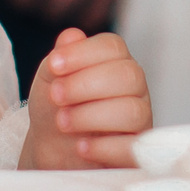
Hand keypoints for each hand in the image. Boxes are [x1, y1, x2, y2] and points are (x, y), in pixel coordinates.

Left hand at [19, 27, 149, 168]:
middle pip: (128, 75)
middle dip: (85, 84)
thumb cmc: (57, 110)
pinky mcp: (137, 152)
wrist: (55, 153)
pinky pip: (133, 148)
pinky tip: (81, 147)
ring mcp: (140, 120)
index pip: (113, 47)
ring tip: (62, 122)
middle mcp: (134, 88)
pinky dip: (104, 147)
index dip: (83, 53)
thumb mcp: (49, 81)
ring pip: (132, 111)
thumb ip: (59, 59)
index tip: (54, 65)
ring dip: (91, 115)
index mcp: (116, 63)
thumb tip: (70, 37)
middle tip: (55, 96)